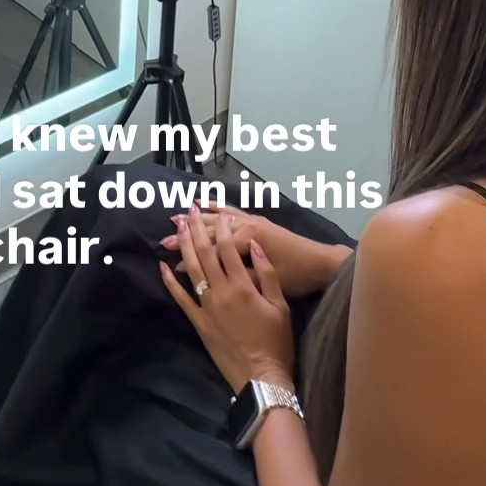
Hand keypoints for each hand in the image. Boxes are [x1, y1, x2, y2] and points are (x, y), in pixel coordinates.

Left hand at [160, 212, 294, 393]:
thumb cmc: (276, 341)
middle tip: (187, 212)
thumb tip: (255, 245)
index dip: (221, 229)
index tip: (216, 215)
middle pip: (205, 253)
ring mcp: (207, 306)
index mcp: (244, 285)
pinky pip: (181, 299)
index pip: (229, 247)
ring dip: (183, 247)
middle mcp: (222, 291)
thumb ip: (267, 273)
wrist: (261, 376)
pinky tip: (162, 267)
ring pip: (191, 270)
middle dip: (195, 230)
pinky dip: (170, 282)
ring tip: (177, 228)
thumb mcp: (280, 305)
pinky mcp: (199, 322)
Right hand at [161, 212, 351, 298]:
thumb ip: (240, 276)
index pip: (214, 250)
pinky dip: (219, 206)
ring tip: (178, 215)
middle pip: (212, 230)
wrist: (321, 264)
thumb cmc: (296, 276)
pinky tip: (208, 203)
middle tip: (165, 236)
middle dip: (188, 234)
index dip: (194, 257)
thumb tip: (212, 279)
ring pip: (220, 217)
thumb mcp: (268, 283)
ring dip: (199, 218)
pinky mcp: (258, 221)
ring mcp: (253, 221)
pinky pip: (233, 211)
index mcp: (248, 240)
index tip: (173, 263)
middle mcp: (248, 226)